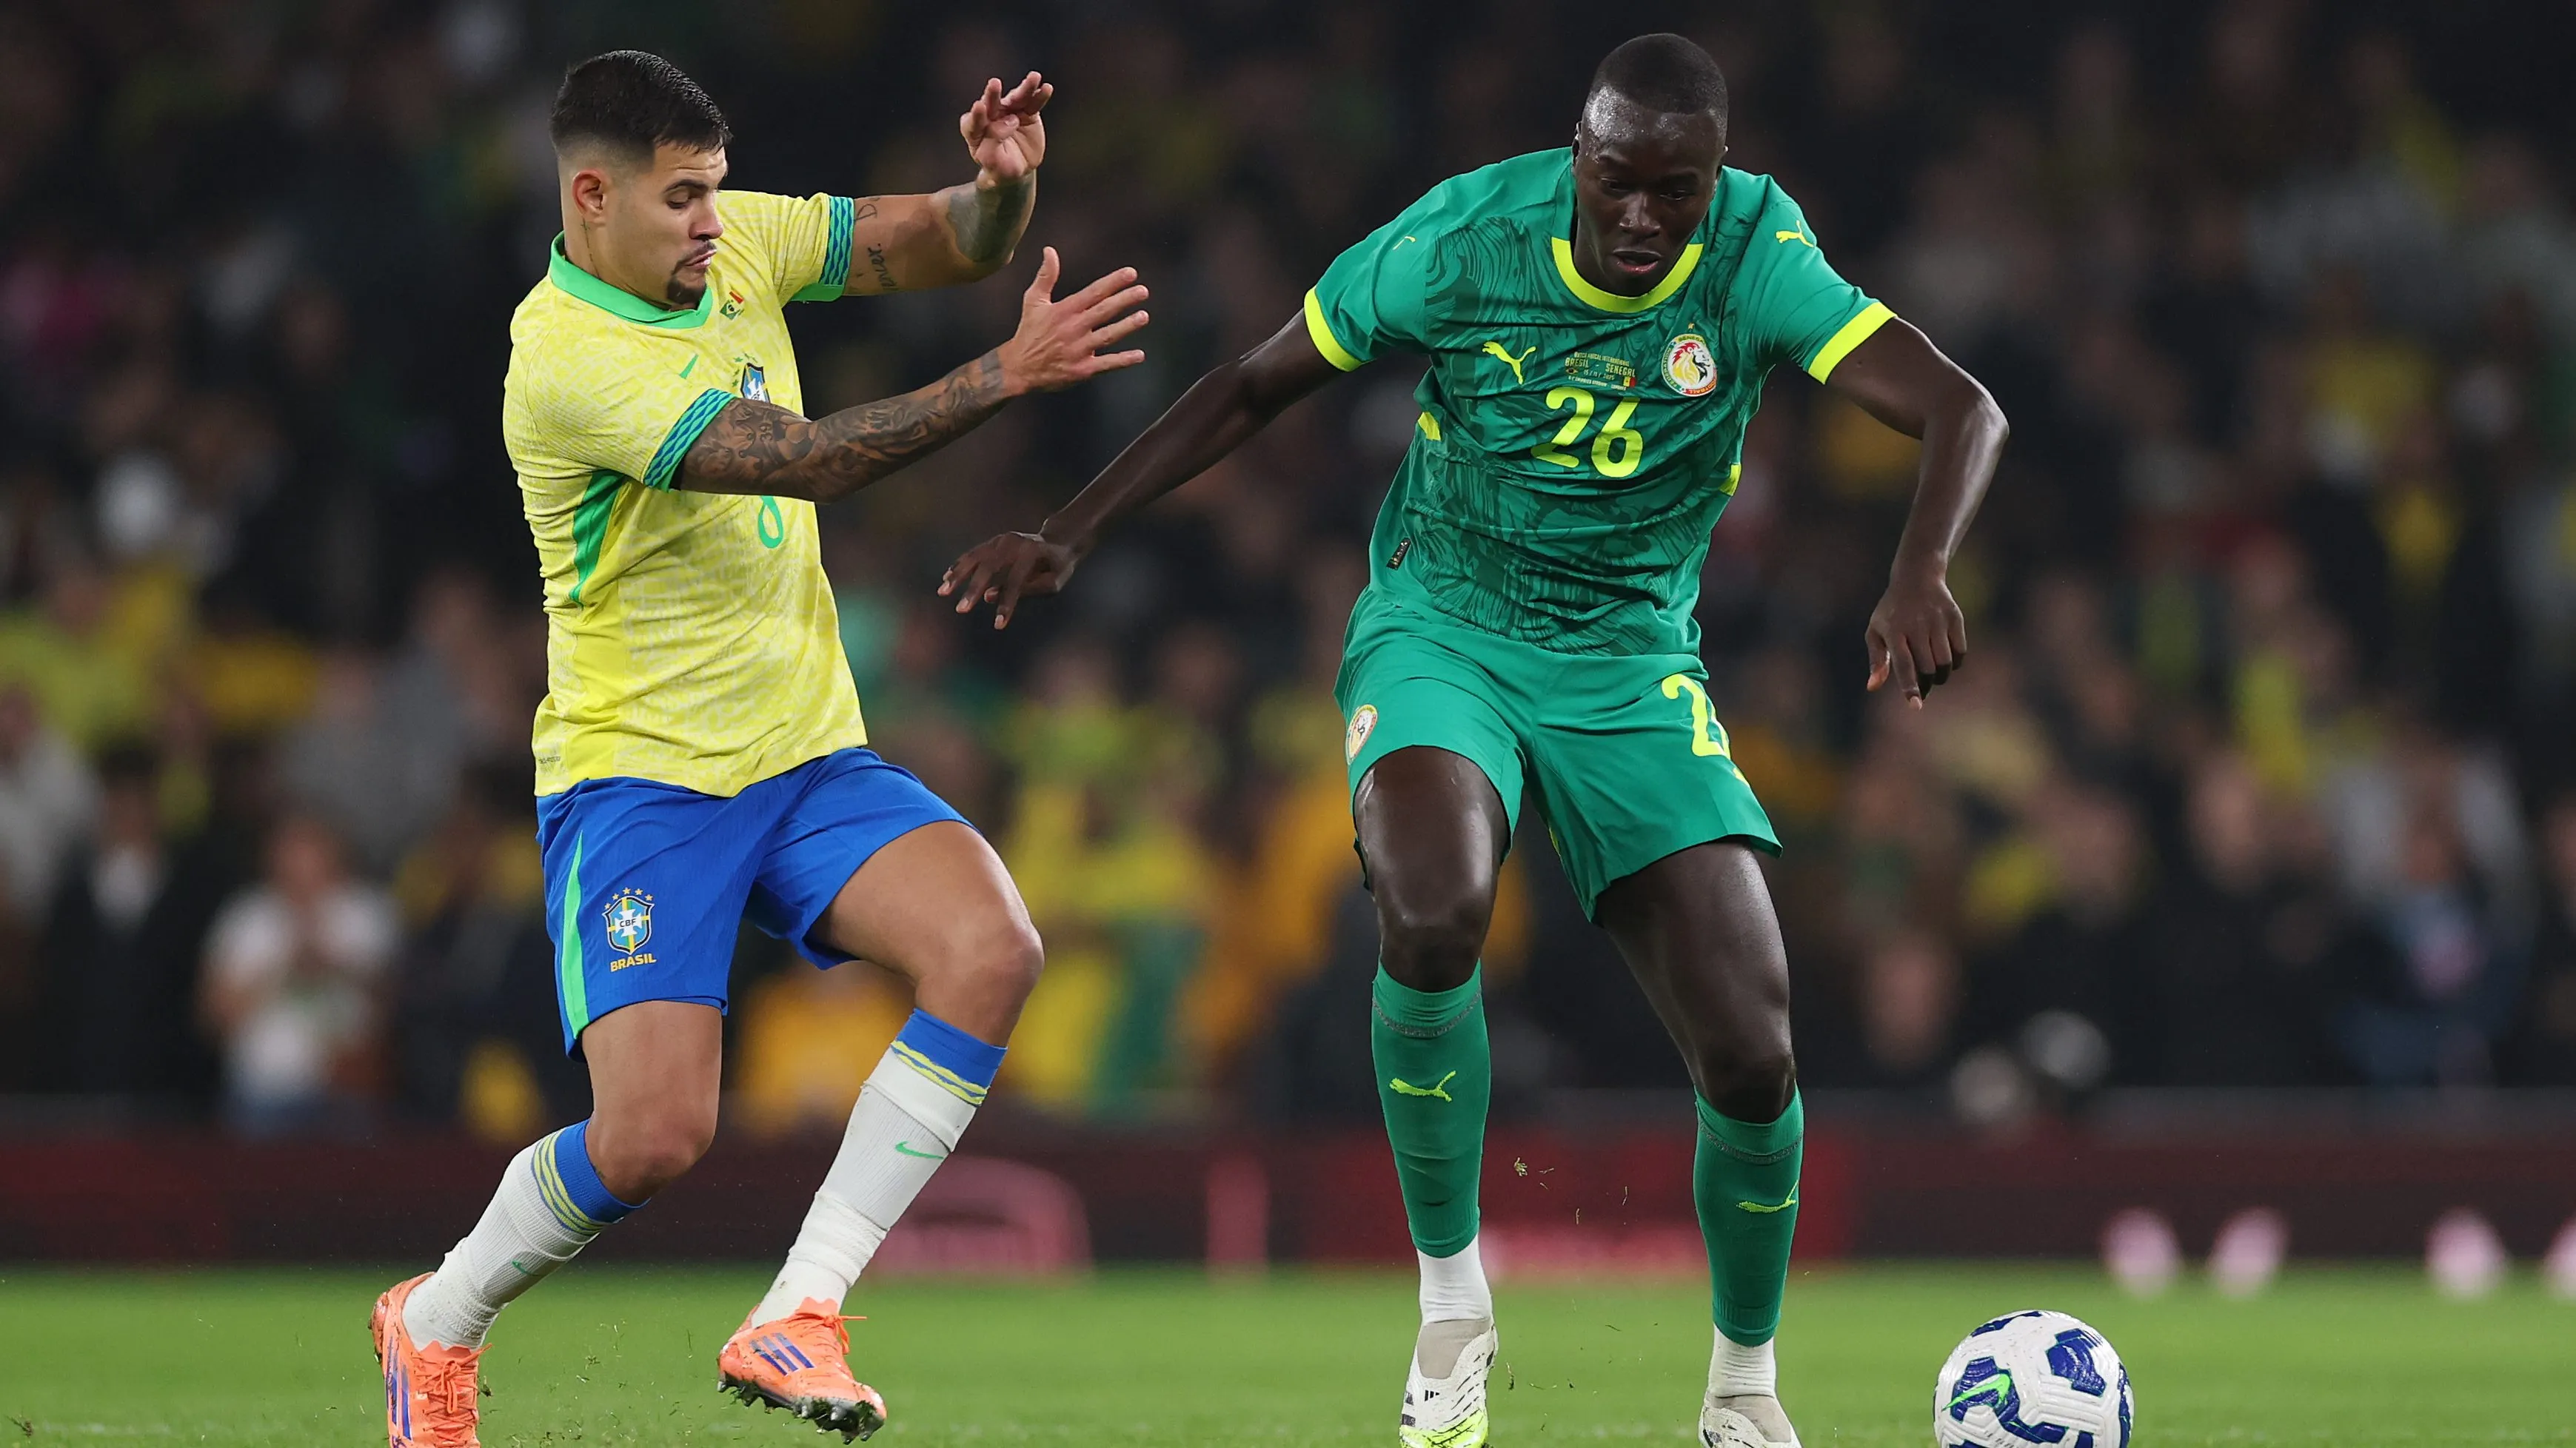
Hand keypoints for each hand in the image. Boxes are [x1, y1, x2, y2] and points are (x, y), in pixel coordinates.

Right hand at [940, 530, 1086, 628]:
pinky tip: (946, 578)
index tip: (998, 625)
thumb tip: (989, 596)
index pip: (1016, 582)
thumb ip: (1026, 589)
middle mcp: (1014, 543)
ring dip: (958, 575)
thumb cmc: (1057, 568)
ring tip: (943, 591)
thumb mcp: (1053, 582)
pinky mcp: (994, 541)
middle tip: (961, 610)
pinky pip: (973, 553)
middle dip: (974, 590)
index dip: (1007, 604)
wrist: (1058, 541)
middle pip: (990, 567)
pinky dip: (960, 565)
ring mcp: (1002, 540)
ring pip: (975, 557)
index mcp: (1032, 554)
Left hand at [962, 71, 1050, 181]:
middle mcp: (991, 116)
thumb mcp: (993, 163)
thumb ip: (993, 143)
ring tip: (1034, 77)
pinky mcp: (1026, 111)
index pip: (973, 122)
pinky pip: (1033, 102)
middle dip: (993, 94)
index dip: (976, 115)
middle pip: (991, 104)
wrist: (1019, 167)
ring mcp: (1009, 111)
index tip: (979, 107)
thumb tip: (1009, 121)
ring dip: (1025, 87)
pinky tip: (1046, 88)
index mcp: (976, 130)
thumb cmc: (1000, 167)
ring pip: (1016, 98)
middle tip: (995, 84)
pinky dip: (1040, 95)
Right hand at [994, 247, 1147, 395]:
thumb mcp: (1033, 301)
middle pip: (1104, 311)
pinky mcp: (1082, 370)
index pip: (1093, 292)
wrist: (1019, 368)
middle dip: (1125, 300)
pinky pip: (1106, 364)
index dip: (1113, 282)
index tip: (1131, 273)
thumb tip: (1050, 250)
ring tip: (1144, 316)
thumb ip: (1045, 276)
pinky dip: (1123, 360)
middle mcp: (1073, 328)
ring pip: (1108, 335)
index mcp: (1064, 310)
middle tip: (1143, 291)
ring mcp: (1079, 350)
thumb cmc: (1029, 332)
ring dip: (1127, 326)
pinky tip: (1139, 355)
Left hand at [1865, 560, 1967, 707]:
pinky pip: (1960, 652)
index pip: (1903, 664)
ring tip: (1933, 675)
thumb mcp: (1876, 631)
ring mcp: (1938, 621)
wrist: (1917, 578)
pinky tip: (1945, 661)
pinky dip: (1954, 664)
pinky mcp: (1955, 618)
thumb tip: (1872, 687)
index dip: (1909, 686)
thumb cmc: (1891, 612)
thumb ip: (1877, 660)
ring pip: (1945, 662)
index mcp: (1894, 631)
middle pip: (1927, 668)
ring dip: (1940, 677)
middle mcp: (1917, 625)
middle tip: (1921, 688)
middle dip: (1925, 684)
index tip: (1916, 705)